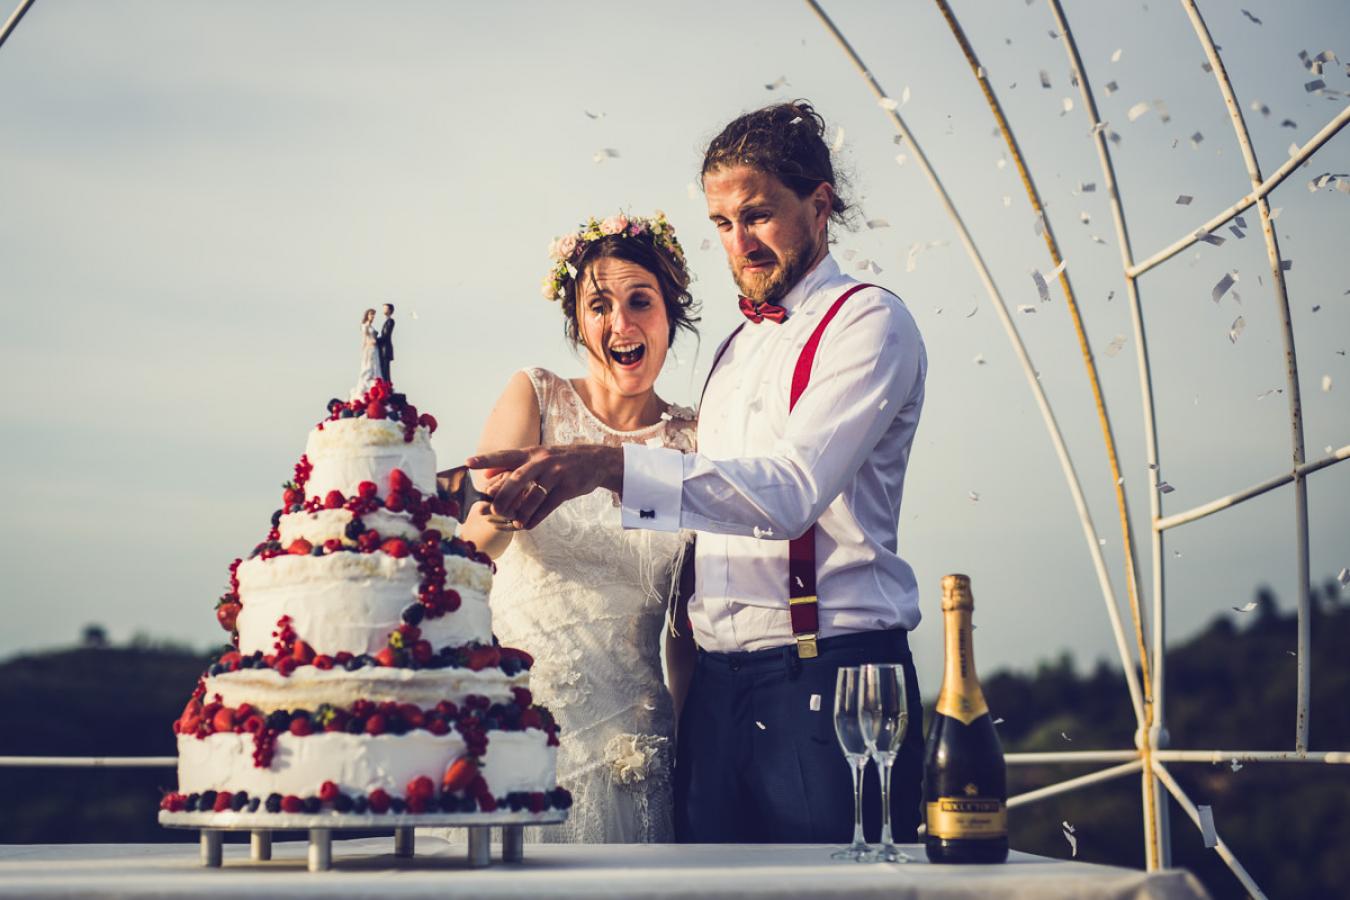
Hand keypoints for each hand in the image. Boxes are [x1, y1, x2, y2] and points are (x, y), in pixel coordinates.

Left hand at [466, 444, 622, 529]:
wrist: (595, 460)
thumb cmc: (559, 461)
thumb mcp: (537, 456)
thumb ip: (512, 465)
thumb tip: (486, 475)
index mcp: (530, 453)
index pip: (504, 456)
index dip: (486, 460)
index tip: (467, 463)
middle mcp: (541, 461)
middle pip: (517, 479)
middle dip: (503, 497)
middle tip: (493, 511)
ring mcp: (556, 473)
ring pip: (533, 497)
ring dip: (520, 513)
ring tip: (514, 523)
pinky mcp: (568, 487)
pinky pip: (548, 506)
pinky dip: (536, 518)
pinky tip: (528, 524)